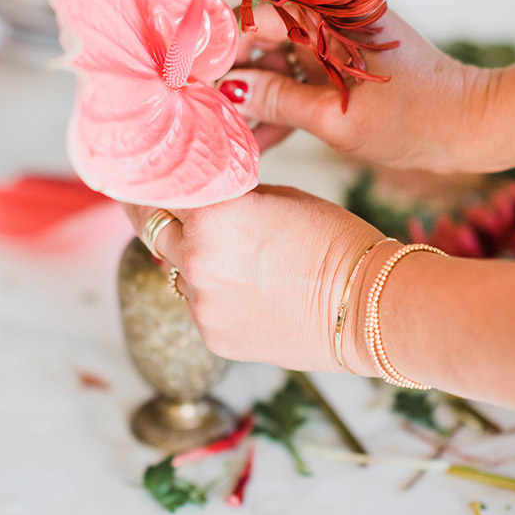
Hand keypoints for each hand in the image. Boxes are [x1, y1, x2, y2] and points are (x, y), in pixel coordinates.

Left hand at [125, 186, 386, 373]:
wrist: (368, 304)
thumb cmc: (334, 239)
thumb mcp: (278, 196)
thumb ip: (230, 196)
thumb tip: (206, 195)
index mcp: (210, 214)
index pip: (160, 190)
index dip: (153, 181)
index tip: (145, 176)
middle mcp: (195, 260)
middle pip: (154, 231)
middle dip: (161, 218)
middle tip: (168, 208)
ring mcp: (201, 305)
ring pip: (178, 272)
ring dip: (193, 260)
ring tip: (237, 257)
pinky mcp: (214, 338)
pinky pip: (200, 306)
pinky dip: (214, 295)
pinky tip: (252, 290)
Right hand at [220, 4, 488, 171]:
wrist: (471, 126)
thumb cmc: (414, 119)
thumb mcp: (339, 118)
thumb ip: (279, 100)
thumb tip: (228, 90)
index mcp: (330, 12)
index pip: (256, 14)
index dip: (218, 43)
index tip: (187, 72)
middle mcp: (329, 16)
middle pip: (261, 35)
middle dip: (230, 72)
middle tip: (197, 107)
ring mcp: (335, 40)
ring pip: (276, 60)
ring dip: (252, 94)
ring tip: (221, 130)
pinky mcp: (341, 64)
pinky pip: (298, 77)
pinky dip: (279, 104)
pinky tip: (254, 140)